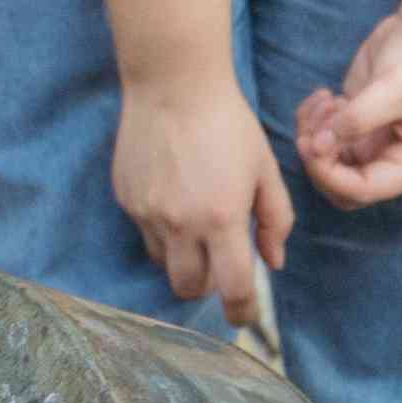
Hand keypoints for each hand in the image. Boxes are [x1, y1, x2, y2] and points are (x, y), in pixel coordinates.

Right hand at [109, 74, 294, 308]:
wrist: (172, 84)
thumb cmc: (227, 123)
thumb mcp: (264, 169)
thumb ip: (275, 219)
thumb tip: (273, 261)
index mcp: (221, 218)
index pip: (233, 287)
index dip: (242, 312)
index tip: (245, 318)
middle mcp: (179, 224)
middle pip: (189, 288)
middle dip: (208, 287)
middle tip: (220, 265)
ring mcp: (147, 213)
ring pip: (163, 263)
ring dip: (183, 258)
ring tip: (196, 224)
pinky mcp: (127, 199)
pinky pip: (145, 233)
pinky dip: (162, 230)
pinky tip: (174, 195)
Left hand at [293, 3, 401, 207]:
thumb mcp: (393, 90)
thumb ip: (357, 121)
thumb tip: (318, 145)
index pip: (364, 190)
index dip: (331, 175)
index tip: (312, 145)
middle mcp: (391, 158)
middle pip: (342, 187)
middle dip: (318, 162)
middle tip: (310, 129)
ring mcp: (371, 141)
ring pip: (328, 162)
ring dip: (313, 137)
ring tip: (323, 101)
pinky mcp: (355, 121)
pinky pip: (323, 137)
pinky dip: (313, 122)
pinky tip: (323, 95)